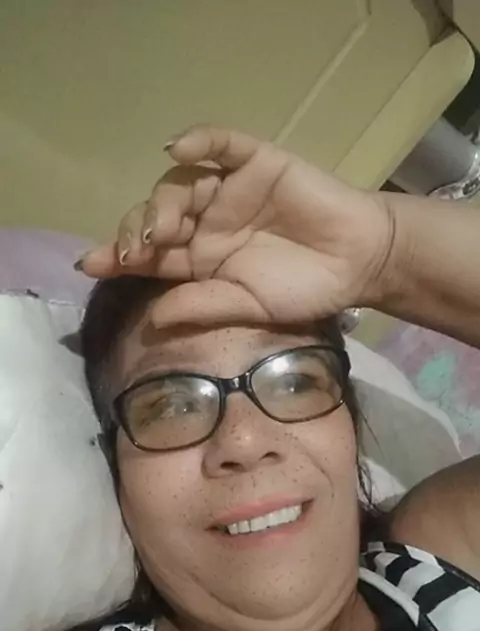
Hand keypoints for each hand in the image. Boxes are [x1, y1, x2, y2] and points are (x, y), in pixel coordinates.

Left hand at [80, 125, 393, 321]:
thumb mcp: (248, 308)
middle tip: (136, 251)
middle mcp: (207, 222)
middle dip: (138, 231)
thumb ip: (202, 306)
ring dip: (163, 202)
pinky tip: (176, 147)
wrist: (358, 264)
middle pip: (157, 216)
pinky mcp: (256, 163)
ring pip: (180, 183)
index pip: (151, 255)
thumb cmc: (304, 290)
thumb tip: (152, 320)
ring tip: (164, 227)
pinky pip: (221, 145)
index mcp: (200, 260)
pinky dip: (199, 140)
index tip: (90, 263)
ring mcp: (229, 191)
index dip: (118, 255)